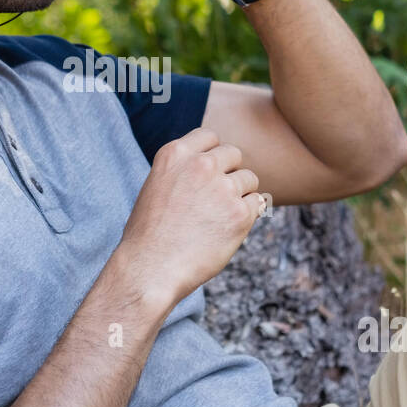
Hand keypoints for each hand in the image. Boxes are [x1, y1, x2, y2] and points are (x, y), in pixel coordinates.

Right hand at [115, 126, 264, 309]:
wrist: (151, 269)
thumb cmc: (149, 234)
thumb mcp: (156, 185)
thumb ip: (182, 169)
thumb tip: (213, 164)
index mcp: (176, 154)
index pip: (210, 137)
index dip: (213, 155)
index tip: (208, 174)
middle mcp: (201, 164)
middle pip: (234, 154)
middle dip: (229, 173)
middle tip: (215, 200)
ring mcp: (222, 188)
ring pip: (249, 179)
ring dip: (240, 196)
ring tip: (218, 218)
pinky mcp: (240, 213)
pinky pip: (258, 203)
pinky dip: (249, 215)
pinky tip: (228, 229)